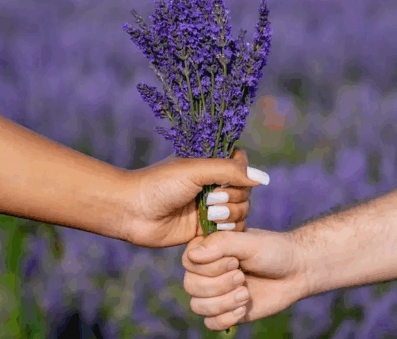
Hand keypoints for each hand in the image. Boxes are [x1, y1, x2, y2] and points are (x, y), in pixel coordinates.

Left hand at [123, 149, 267, 247]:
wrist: (132, 212)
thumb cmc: (160, 185)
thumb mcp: (196, 170)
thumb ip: (230, 171)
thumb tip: (263, 179)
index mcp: (210, 164)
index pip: (242, 164)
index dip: (240, 173)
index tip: (224, 179)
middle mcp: (212, 185)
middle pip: (245, 191)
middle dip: (232, 197)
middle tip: (209, 200)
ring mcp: (209, 208)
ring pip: (241, 212)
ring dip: (229, 215)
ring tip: (207, 215)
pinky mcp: (205, 229)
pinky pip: (230, 232)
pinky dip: (225, 231)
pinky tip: (209, 229)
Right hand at [181, 228, 310, 330]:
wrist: (296, 271)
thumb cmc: (273, 250)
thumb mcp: (249, 242)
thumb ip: (221, 244)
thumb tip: (193, 254)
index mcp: (208, 250)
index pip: (188, 262)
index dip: (209, 267)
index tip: (235, 261)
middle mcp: (207, 271)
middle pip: (190, 286)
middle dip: (218, 285)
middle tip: (242, 277)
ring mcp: (215, 292)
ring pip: (198, 306)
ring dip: (223, 303)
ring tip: (245, 294)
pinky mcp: (225, 311)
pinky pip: (210, 323)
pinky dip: (226, 318)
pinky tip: (243, 309)